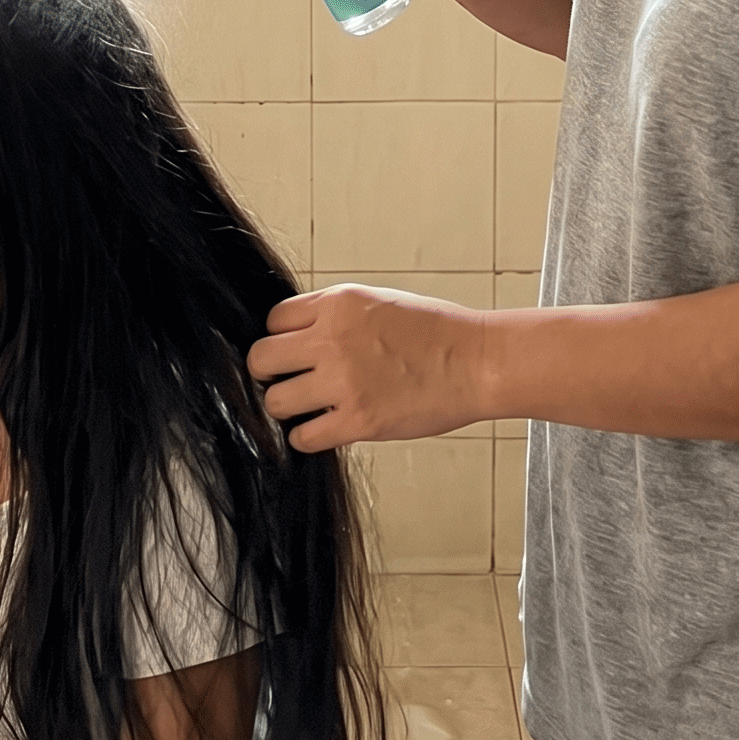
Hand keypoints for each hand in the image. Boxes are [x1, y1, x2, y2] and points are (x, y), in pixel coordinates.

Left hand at [248, 285, 493, 449]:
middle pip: (261, 358)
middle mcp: (334, 339)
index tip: (291, 353)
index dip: (280, 339)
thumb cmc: (436, 333)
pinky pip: (303, 436)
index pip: (273, 320)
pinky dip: (308, 436)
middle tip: (287, 381)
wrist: (477, 362)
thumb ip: (334, 315)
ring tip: (309, 408)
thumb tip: (298, 335)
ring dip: (288, 407)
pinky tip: (326, 428)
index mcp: (339, 304)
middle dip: (270, 372)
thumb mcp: (377, 302)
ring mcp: (344, 382)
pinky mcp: (358, 421)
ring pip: (275, 401)